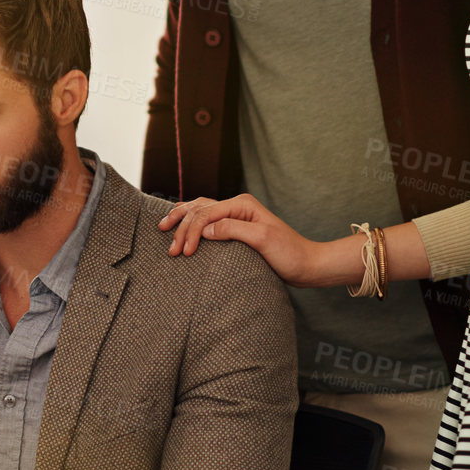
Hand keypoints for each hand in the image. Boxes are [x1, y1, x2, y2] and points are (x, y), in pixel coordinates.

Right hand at [158, 193, 310, 280]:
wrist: (306, 265)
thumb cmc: (289, 254)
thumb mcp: (262, 240)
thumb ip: (232, 230)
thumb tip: (205, 230)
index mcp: (242, 205)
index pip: (206, 213)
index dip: (191, 231)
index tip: (183, 252)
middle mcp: (237, 207)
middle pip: (199, 209)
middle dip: (181, 227)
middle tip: (170, 249)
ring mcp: (236, 217)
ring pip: (200, 211)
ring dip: (181, 221)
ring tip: (163, 228)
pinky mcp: (236, 229)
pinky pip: (207, 221)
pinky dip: (191, 223)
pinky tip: (181, 229)